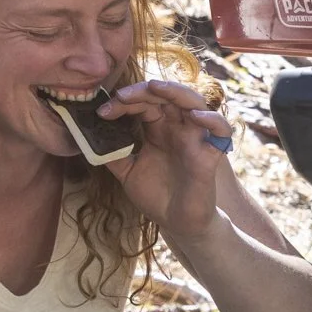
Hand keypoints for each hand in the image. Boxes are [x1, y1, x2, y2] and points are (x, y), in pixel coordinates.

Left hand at [106, 78, 233, 243]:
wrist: (177, 223)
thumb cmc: (157, 196)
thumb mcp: (128, 173)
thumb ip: (114, 155)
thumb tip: (89, 139)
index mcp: (159, 129)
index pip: (144, 103)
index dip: (124, 102)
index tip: (102, 113)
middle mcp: (177, 128)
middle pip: (166, 95)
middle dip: (143, 91)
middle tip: (121, 96)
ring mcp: (195, 138)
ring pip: (193, 102)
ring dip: (175, 91)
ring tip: (155, 88)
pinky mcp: (210, 154)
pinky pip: (221, 131)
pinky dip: (212, 120)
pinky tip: (195, 116)